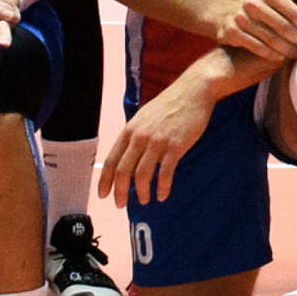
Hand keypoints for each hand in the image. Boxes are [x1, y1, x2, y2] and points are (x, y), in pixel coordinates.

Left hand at [103, 75, 219, 206]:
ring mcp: (157, 141)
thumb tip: (128, 157)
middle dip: (120, 191)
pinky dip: (162, 187)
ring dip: (141, 192)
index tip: (103, 195)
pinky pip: (165, 172)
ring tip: (144, 200)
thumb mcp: (144, 117)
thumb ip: (135, 136)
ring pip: (142, 174)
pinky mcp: (176, 145)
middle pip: (123, 171)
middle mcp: (140, 136)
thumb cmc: (170, 105)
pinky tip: (163, 195)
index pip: (111, 160)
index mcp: (130, 130)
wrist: (193, 91)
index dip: (105, 180)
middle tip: (121, 204)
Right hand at [214, 0, 296, 62]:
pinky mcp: (232, 32)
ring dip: (289, 50)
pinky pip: (257, 47)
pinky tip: (282, 57)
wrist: (226, 14)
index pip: (294, 11)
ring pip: (272, 39)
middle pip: (284, 27)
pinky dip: (272, 54)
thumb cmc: (262, 3)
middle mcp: (252, 2)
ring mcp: (241, 17)